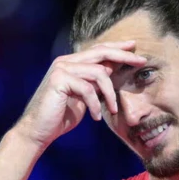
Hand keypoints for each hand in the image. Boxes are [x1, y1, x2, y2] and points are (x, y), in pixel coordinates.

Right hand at [13, 41, 147, 148]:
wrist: (37, 131)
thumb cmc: (59, 117)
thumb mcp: (83, 97)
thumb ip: (94, 83)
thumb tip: (111, 71)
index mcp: (70, 63)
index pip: (97, 50)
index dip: (117, 48)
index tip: (134, 49)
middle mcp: (65, 62)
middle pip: (101, 53)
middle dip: (123, 56)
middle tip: (140, 61)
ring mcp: (61, 69)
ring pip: (98, 73)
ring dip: (109, 94)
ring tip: (112, 109)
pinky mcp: (59, 80)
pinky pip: (88, 89)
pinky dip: (95, 104)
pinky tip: (95, 117)